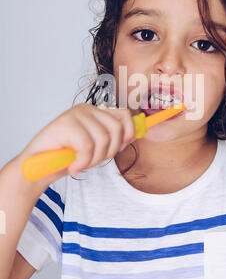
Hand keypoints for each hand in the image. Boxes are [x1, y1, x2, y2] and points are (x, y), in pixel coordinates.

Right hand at [18, 104, 134, 186]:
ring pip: (103, 139)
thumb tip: (135, 136)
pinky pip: (87, 146)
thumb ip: (112, 139)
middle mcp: (87, 109)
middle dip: (109, 151)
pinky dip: (82, 162)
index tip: (125, 146)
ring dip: (93, 160)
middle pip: (117, 129)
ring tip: (80, 165)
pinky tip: (73, 167)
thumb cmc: (67, 158)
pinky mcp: (66, 123)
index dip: (129, 131)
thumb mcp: (95, 148)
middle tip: (93, 161)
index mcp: (96, 113)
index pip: (124, 114)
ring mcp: (76, 114)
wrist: (38, 168)